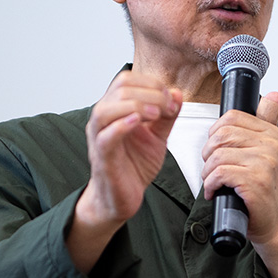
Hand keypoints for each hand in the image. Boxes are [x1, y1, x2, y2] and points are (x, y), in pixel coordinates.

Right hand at [68, 71, 180, 271]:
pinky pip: (105, 136)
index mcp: (116, 110)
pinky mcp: (102, 157)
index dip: (153, 83)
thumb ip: (168, 116)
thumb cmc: (134, 167)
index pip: (127, 80)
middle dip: (150, 92)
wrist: (121, 198)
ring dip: (136, 105)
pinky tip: (138, 123)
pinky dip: (122, 125)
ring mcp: (100, 137)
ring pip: (107, 108)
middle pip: (119, 88)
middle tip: (168, 107)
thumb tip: (177, 93)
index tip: (172, 99)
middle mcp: (104, 120)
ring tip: (156, 114)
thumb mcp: (157, 137)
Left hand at [201, 91, 277, 277]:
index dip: (215, 133)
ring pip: (217, 154)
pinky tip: (214, 191)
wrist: (272, 222)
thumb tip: (274, 96)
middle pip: (221, 135)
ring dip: (208, 172)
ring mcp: (265, 163)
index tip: (218, 150)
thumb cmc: (263, 188)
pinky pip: (219, 173)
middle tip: (213, 168)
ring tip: (214, 181)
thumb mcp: (267, 151)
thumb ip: (267, 121)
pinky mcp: (255, 181)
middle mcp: (271, 145)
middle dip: (209, 153)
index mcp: (271, 134)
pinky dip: (210, 184)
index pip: (232, 117)